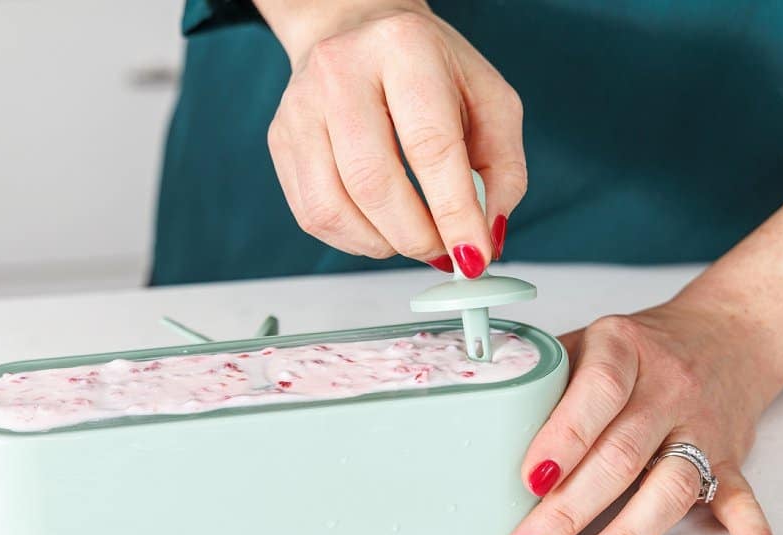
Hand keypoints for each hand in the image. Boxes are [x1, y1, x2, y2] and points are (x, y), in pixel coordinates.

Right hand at [260, 0, 525, 275]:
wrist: (357, 30)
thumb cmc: (428, 68)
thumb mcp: (489, 101)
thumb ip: (502, 170)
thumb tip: (487, 236)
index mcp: (404, 48)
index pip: (430, 146)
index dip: (454, 212)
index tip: (473, 256)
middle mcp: (341, 71)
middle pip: (374, 182)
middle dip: (416, 237)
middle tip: (443, 253)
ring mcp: (301, 107)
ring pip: (334, 208)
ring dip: (382, 244)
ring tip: (411, 238)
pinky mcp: (281, 139)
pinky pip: (313, 215)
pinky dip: (353, 239)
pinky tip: (379, 227)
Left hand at [503, 302, 782, 534]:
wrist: (726, 332)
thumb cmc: (638, 347)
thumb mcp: (587, 340)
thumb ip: (542, 376)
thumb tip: (477, 420)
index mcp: (624, 350)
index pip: (594, 393)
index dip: (562, 437)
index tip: (529, 479)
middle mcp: (668, 387)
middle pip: (620, 456)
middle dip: (568, 511)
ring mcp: (702, 426)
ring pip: (670, 487)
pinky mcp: (730, 459)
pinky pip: (745, 499)